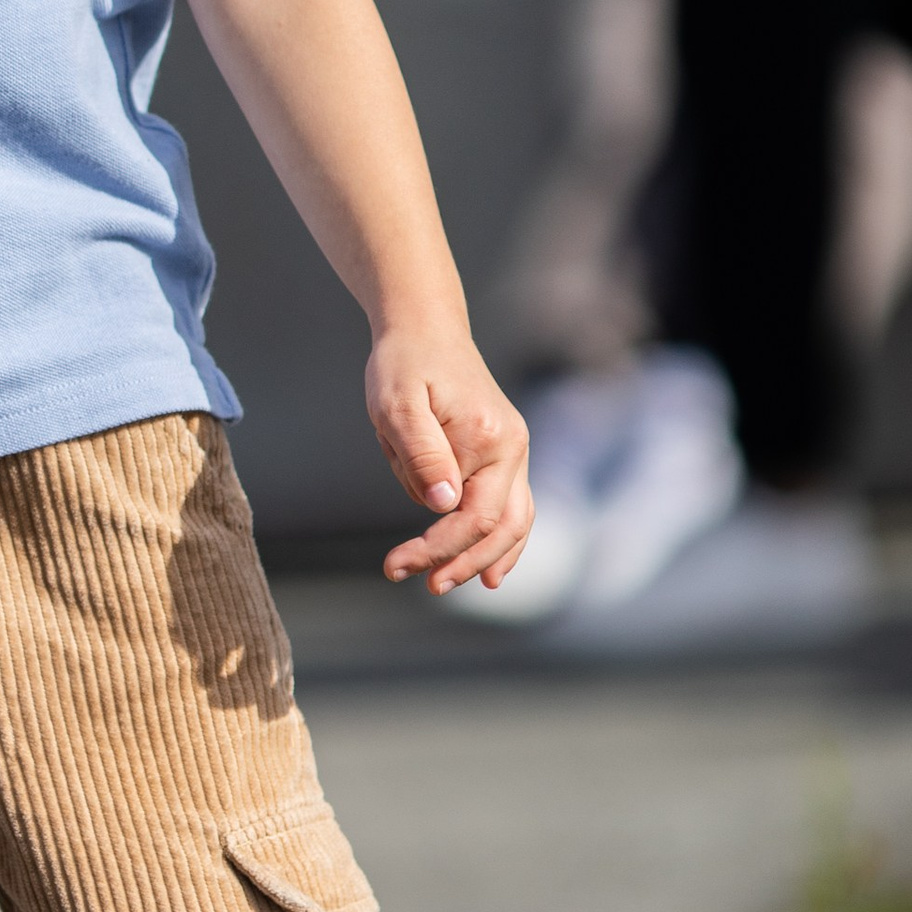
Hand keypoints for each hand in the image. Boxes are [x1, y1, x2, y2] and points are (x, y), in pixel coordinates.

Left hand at [367, 325, 532, 594]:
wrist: (423, 326)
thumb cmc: (404, 362)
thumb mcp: (397, 404)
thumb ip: (421, 453)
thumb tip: (443, 506)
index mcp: (489, 437)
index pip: (471, 517)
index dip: (436, 549)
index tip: (395, 566)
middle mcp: (513, 446)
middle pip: (502, 528)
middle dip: (461, 561)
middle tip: (424, 585)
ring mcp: (513, 449)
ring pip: (516, 521)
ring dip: (486, 558)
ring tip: (451, 583)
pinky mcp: (503, 452)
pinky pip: (512, 506)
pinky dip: (504, 540)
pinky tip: (489, 569)